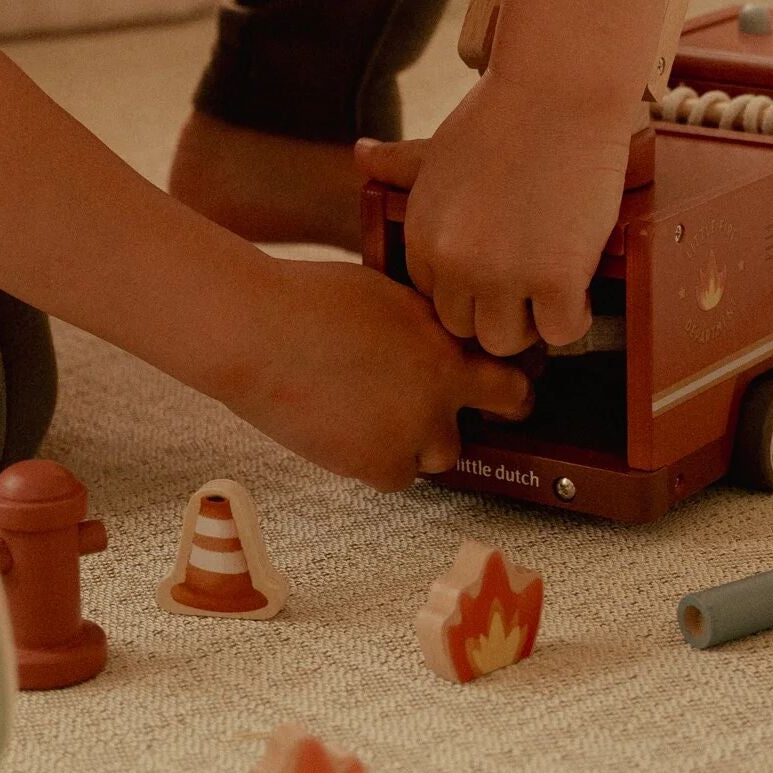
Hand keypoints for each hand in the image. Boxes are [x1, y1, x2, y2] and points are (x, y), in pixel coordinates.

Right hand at [231, 257, 532, 490]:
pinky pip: (392, 476)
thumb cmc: (313, 300)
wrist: (260, 333)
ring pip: (432, 459)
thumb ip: (428, 325)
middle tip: (421, 406)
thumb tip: (443, 337)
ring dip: (415, 443)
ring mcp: (402, 438)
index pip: (511, 389)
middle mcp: (434, 403)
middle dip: (448, 420)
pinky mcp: (366, 464)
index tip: (507, 395)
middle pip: (466, 432)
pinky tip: (353, 430)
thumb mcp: (392, 296)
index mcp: (446, 356)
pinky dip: (379, 460)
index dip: (512, 394)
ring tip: (378, 414)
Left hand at [353, 72, 638, 356]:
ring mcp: (504, 274)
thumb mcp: (439, 148)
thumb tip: (362, 154)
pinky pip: (559, 331)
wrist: (559, 90)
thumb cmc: (505, 112)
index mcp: (422, 236)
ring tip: (551, 294)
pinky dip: (573, 317)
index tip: (497, 275)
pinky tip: (579, 289)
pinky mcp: (556, 278)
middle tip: (528, 290)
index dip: (469, 292)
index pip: (435, 300)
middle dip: (496, 314)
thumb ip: (400, 165)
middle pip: (466, 329)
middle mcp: (454, 262)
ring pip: (508, 341)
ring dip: (531, 324)